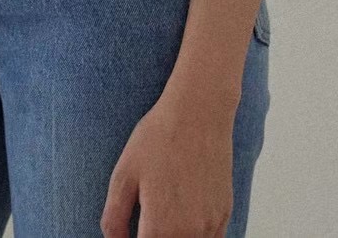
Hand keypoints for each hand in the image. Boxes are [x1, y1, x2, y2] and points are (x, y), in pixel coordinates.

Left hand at [99, 81, 235, 236]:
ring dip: (175, 236)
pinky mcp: (224, 215)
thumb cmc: (160, 137)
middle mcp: (189, 234)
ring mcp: (210, 226)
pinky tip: (183, 217)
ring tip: (164, 214)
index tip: (131, 230)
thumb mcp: (124, 174)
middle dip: (154, 237)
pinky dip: (195, 235)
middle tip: (144, 218)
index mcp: (160, 228)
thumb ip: (114, 218)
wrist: (199, 112)